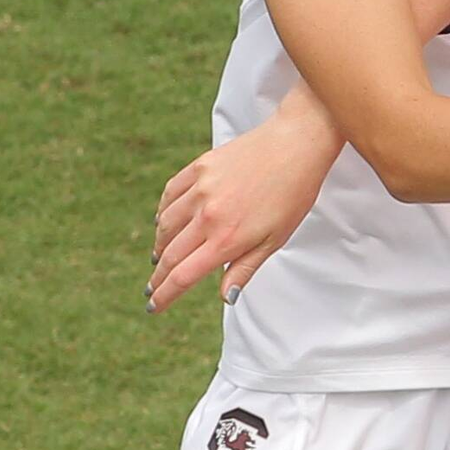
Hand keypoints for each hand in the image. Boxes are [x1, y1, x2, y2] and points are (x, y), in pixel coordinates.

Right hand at [148, 90, 343, 312]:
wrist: (298, 142)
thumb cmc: (294, 191)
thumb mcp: (276, 239)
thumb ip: (245, 268)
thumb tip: (225, 297)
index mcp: (227, 239)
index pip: (183, 277)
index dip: (164, 296)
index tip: (154, 307)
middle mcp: (208, 215)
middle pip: (170, 255)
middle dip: (158, 277)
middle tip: (152, 289)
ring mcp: (201, 189)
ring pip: (165, 226)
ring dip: (159, 246)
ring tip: (160, 257)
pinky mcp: (200, 167)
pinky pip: (170, 195)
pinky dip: (163, 212)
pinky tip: (164, 221)